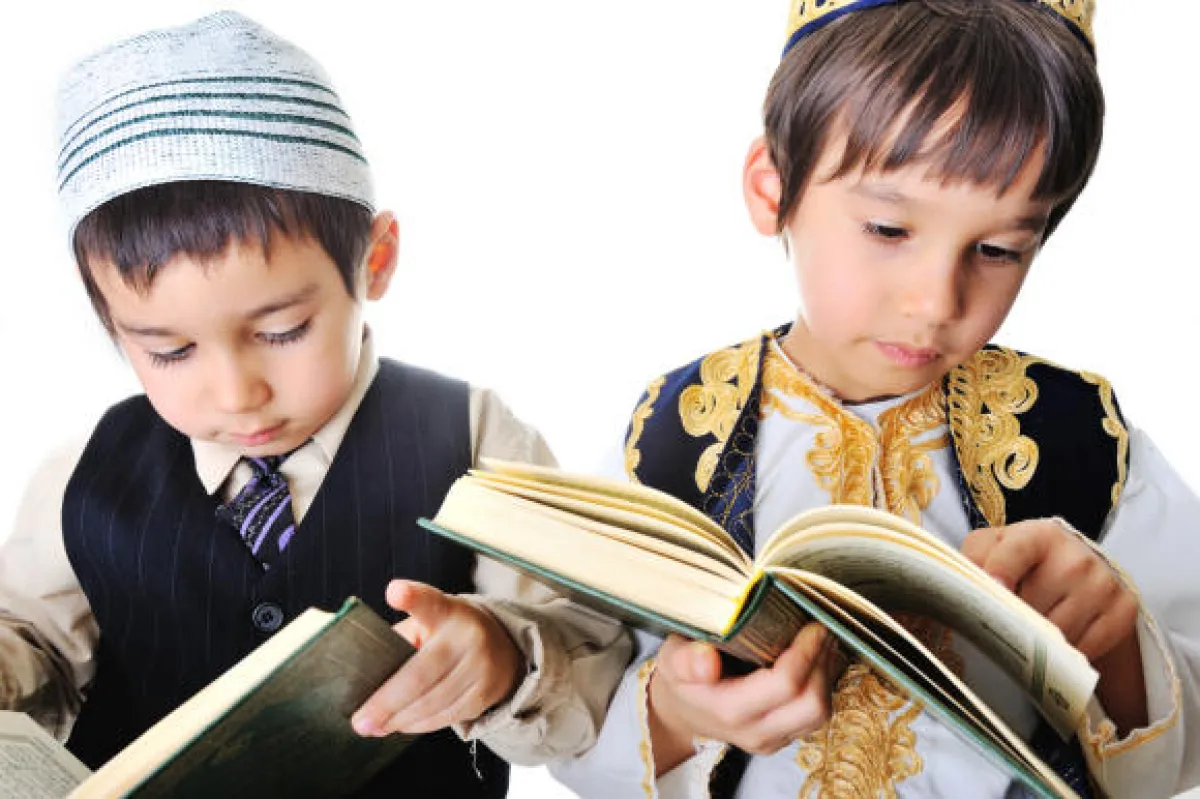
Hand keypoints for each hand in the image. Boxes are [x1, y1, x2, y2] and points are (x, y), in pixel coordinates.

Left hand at [351, 580, 523, 736]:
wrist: (504, 649)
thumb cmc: (450, 635)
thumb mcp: (429, 623)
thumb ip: (401, 641)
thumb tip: (363, 677)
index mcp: (446, 611)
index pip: (428, 602)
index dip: (411, 596)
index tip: (395, 592)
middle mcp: (467, 636)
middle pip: (420, 674)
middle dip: (386, 702)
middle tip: (361, 721)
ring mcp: (479, 667)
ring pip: (431, 702)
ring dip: (398, 720)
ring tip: (375, 726)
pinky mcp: (483, 694)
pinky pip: (444, 717)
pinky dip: (418, 725)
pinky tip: (401, 726)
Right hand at [647, 623, 834, 774]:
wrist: (682, 710)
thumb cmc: (681, 677)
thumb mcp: (671, 659)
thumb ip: (684, 659)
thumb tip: (706, 661)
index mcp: (728, 710)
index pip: (783, 686)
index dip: (805, 654)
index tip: (812, 625)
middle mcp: (754, 731)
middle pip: (811, 706)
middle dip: (822, 664)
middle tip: (821, 630)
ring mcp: (771, 739)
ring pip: (819, 714)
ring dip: (826, 675)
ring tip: (821, 642)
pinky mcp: (783, 738)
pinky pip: (815, 717)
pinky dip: (822, 686)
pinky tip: (815, 660)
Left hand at [962, 519, 1137, 661]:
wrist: (1078, 572)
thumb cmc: (1024, 561)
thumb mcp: (994, 548)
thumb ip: (972, 558)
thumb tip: (955, 584)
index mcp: (1039, 535)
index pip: (1018, 549)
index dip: (1003, 569)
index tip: (993, 590)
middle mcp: (1076, 556)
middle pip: (1034, 604)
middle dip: (1012, 621)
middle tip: (1000, 629)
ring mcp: (1103, 583)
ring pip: (1059, 632)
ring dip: (1038, 644)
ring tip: (1026, 637)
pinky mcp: (1123, 610)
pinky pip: (1086, 648)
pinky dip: (1066, 656)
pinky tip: (1055, 649)